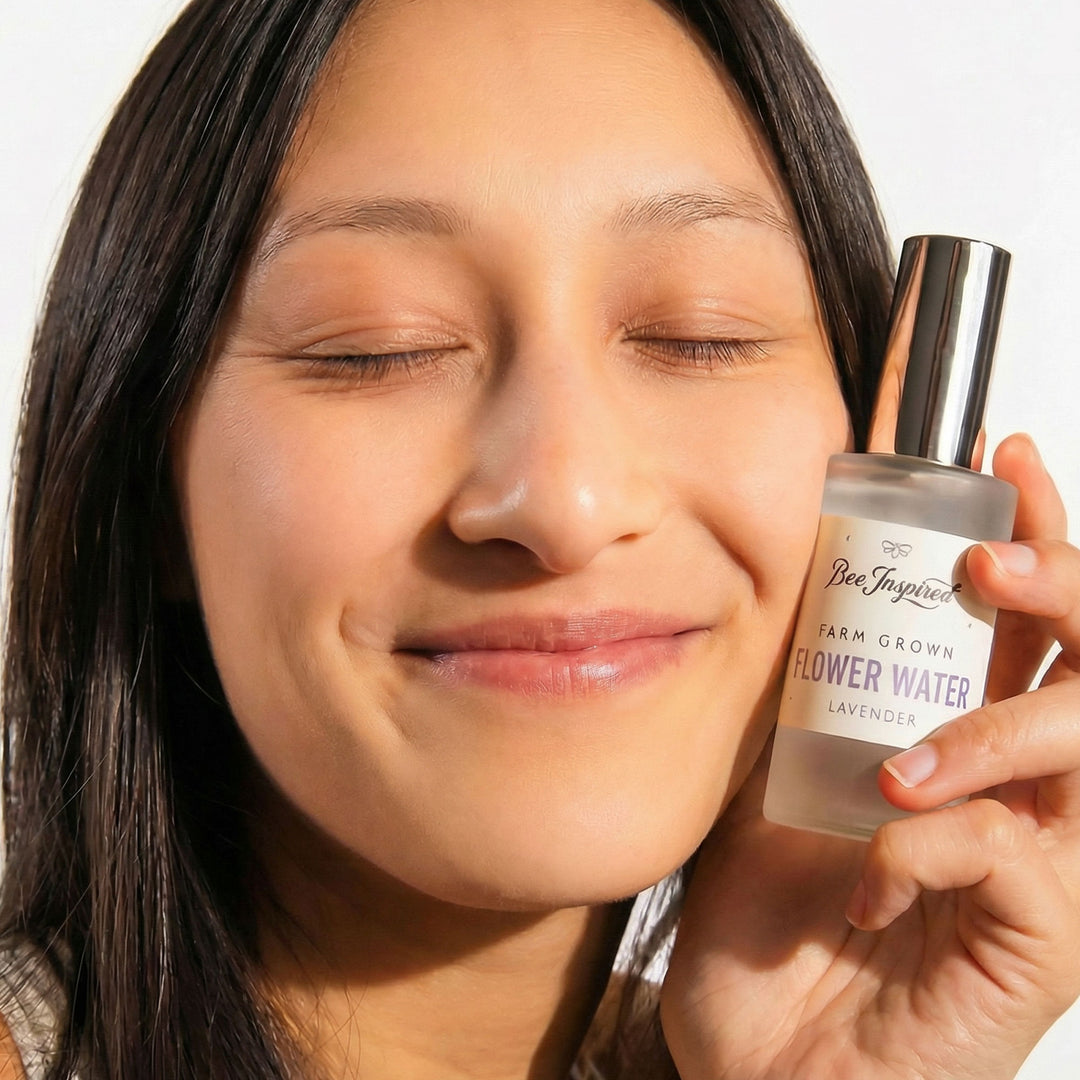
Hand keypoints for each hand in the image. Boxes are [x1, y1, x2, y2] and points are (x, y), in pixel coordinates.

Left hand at [660, 434, 1079, 1079]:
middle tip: (991, 560)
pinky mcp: (1038, 952)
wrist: (756, 1061)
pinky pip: (1021, 862)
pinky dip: (936, 843)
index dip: (1034, 531)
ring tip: (901, 760)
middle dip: (1065, 589)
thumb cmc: (771, 927)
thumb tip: (788, 584)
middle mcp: (1027, 799)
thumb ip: (798, 695)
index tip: (998, 456)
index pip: (1029, 623)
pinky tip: (873, 869)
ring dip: (998, 728)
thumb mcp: (769, 779)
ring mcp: (1045, 875)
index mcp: (969, 747)